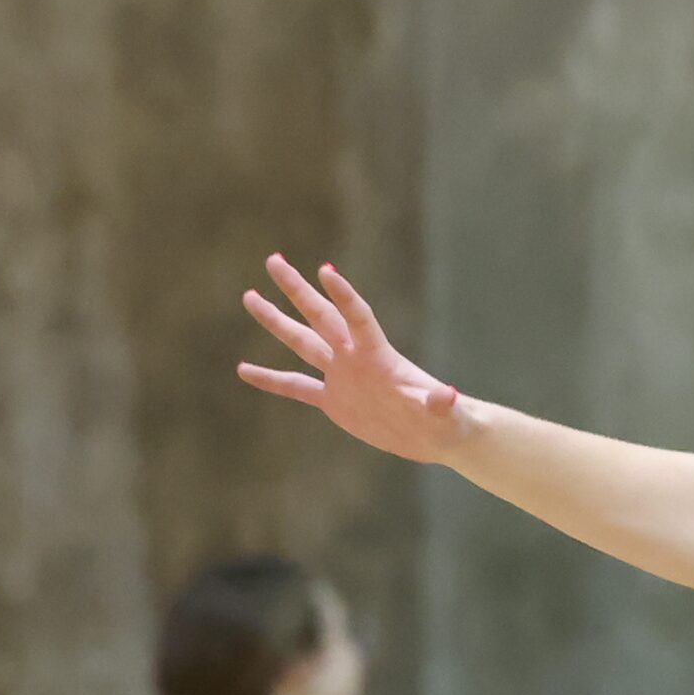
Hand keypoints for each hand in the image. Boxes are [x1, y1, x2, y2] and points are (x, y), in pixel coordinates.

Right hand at [237, 256, 467, 462]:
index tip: (325, 271)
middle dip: (297, 290)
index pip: (358, 319)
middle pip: (320, 317)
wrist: (438, 434)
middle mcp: (355, 358)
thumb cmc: (449, 421)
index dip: (344, 297)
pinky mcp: (334, 401)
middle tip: (273, 260)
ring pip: (301, 343)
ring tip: (250, 296)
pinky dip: (271, 380)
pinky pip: (296, 387)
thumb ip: (442, 404)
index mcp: (380, 357)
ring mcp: (342, 377)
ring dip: (276, 321)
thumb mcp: (447, 415)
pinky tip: (244, 370)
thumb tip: (447, 397)